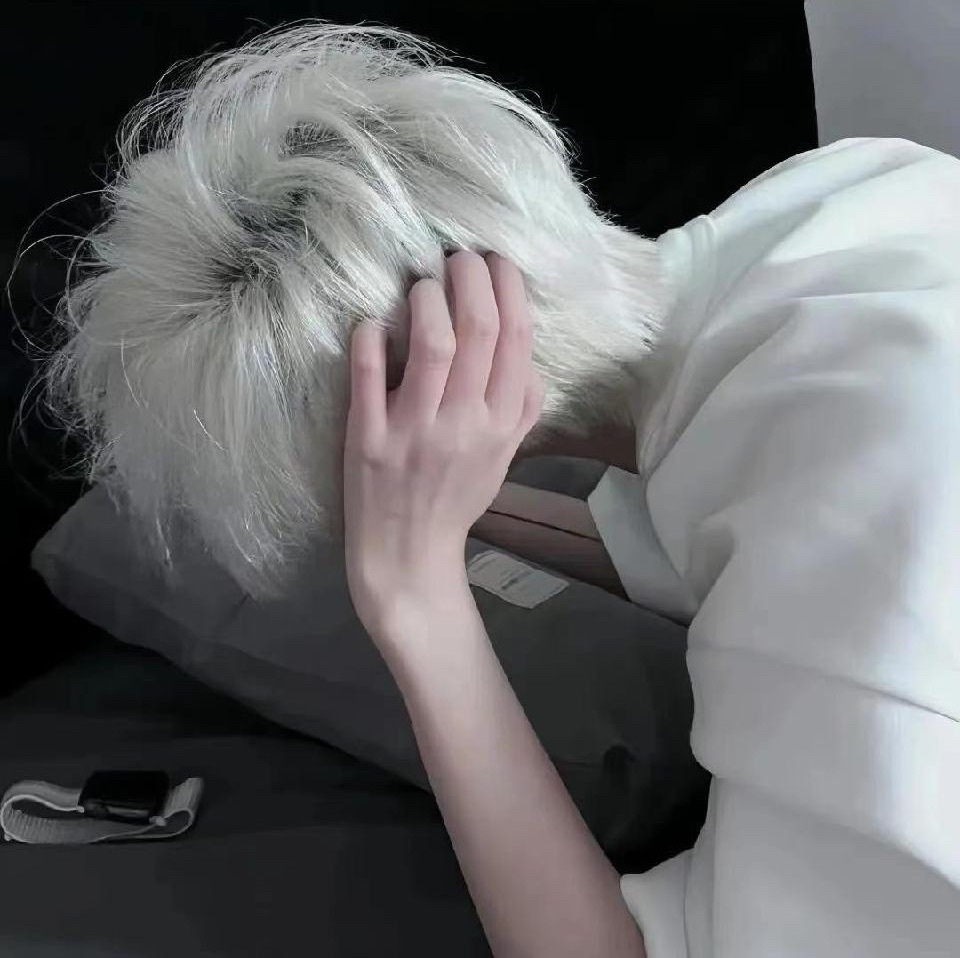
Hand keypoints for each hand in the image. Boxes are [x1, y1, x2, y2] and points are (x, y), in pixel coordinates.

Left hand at [342, 250, 543, 638]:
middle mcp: (464, 423)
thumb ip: (522, 409)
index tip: (496, 261)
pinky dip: (371, 339)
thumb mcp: (503, 457)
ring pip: (431, 344)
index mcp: (500, 425)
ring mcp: (414, 432)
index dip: (509, 289)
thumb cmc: (457, 499)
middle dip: (471, 277)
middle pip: (478, 330)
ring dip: (426, 298)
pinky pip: (369, 378)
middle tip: (458, 256)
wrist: (410, 555)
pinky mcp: (368, 441)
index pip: (516, 341)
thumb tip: (529, 357)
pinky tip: (373, 323)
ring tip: (422, 283)